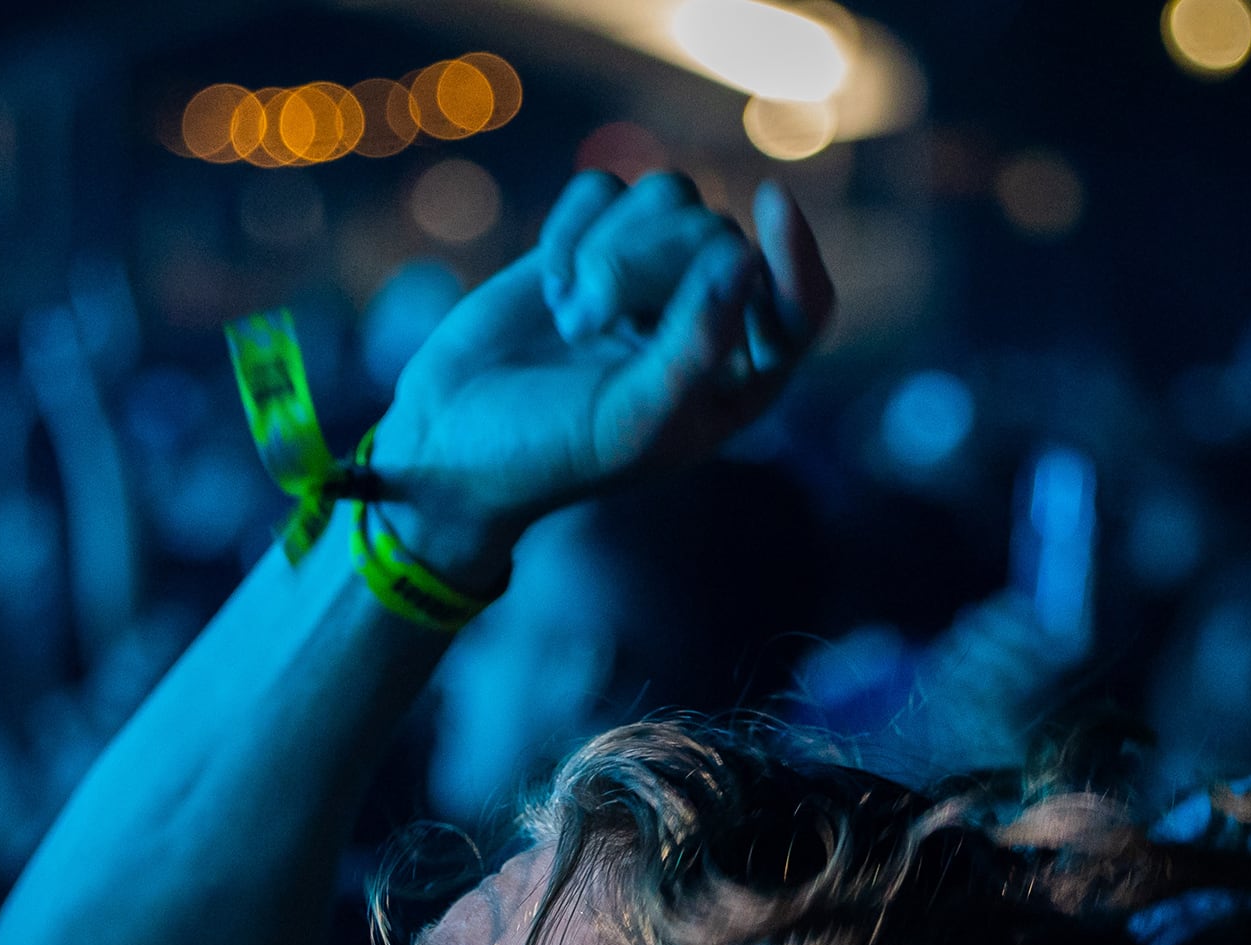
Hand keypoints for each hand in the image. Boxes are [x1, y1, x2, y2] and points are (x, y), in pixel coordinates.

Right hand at [365, 172, 833, 583]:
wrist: (451, 440)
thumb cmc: (548, 450)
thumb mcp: (629, 417)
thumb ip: (695, 344)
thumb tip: (746, 258)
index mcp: (737, 381)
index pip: (800, 305)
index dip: (794, 255)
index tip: (770, 207)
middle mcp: (705, 319)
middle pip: (715, 233)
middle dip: (643, 266)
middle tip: (586, 326)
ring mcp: (650, 276)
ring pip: (668, 197)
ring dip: (606, 249)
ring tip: (570, 316)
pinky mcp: (592, 242)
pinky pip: (605, 188)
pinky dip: (569, 228)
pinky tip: (548, 286)